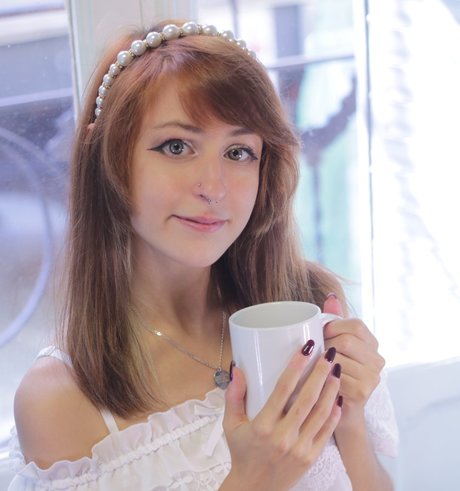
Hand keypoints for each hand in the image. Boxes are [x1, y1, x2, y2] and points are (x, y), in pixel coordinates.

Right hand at [222, 345, 341, 490]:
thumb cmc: (242, 454)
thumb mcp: (231, 426)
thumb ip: (233, 396)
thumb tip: (237, 368)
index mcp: (263, 426)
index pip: (282, 390)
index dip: (296, 367)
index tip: (306, 349)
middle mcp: (283, 436)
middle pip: (307, 398)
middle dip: (320, 373)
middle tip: (329, 353)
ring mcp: (299, 448)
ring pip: (320, 413)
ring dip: (331, 389)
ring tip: (336, 369)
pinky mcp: (311, 457)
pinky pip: (326, 431)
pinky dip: (334, 413)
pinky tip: (338, 396)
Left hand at [323, 294, 384, 425]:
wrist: (339, 410)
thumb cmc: (333, 371)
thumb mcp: (334, 342)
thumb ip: (335, 319)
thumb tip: (331, 296)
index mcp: (371, 343)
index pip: (355, 325)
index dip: (333, 327)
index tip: (320, 334)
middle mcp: (377, 359)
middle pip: (346, 341)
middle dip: (326, 344)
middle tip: (315, 352)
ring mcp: (373, 376)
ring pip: (339, 358)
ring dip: (321, 361)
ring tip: (315, 366)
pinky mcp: (363, 392)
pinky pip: (336, 376)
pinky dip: (323, 375)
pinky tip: (319, 379)